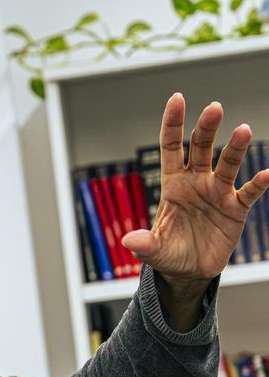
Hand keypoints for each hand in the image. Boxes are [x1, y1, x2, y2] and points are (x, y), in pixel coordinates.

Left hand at [121, 94, 268, 289]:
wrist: (189, 271)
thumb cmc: (169, 253)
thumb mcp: (153, 251)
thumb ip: (144, 244)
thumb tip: (127, 240)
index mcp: (172, 184)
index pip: (171, 148)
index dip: (173, 124)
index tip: (177, 99)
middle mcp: (196, 182)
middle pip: (201, 148)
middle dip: (206, 128)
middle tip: (215, 108)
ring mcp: (217, 193)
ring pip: (227, 164)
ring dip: (235, 148)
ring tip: (243, 130)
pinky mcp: (235, 208)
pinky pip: (249, 192)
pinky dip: (258, 184)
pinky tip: (267, 174)